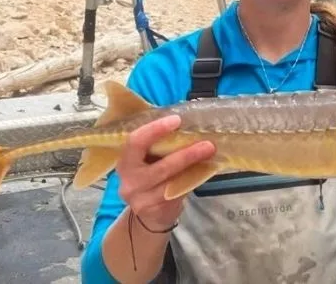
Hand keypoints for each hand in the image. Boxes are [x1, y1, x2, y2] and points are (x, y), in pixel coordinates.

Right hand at [115, 114, 216, 231]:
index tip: (176, 120)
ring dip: (193, 168)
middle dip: (186, 155)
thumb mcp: (147, 160)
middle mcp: (129, 180)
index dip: (155, 130)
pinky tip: (205, 170)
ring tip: (209, 154)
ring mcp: (141, 199)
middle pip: (160, 167)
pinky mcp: (156, 211)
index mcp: (125, 160)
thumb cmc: (150, 177)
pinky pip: (178, 193)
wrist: (147, 214)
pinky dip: (193, 180)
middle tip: (207, 144)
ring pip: (172, 183)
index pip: (135, 142)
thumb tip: (187, 124)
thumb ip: (159, 145)